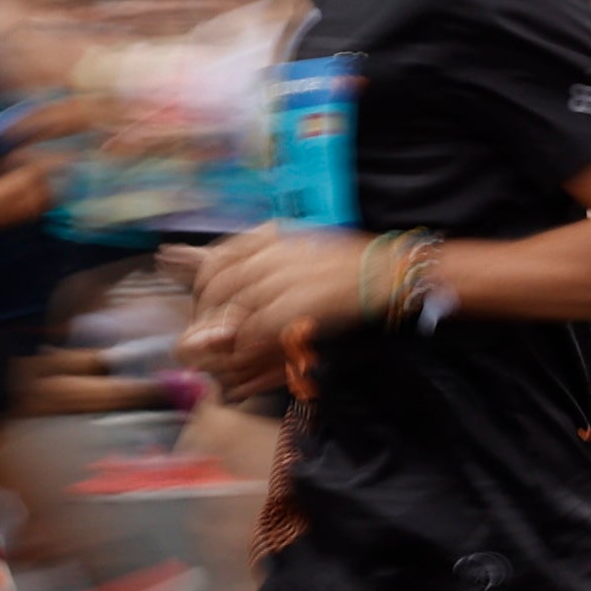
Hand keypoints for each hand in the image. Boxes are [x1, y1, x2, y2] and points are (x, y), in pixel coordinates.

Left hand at [182, 223, 373, 374]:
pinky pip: (254, 327)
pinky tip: (248, 353)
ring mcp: (281, 278)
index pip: (217, 259)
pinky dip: (245, 343)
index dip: (203, 286)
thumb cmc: (349, 266)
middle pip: (218, 284)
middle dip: (206, 313)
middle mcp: (270, 254)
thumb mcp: (302, 251)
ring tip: (225, 348)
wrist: (387, 272)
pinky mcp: (294, 303)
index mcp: (271, 237)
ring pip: (231, 308)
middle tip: (208, 336)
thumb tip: (241, 282)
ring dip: (222, 332)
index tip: (205, 306)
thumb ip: (269, 263)